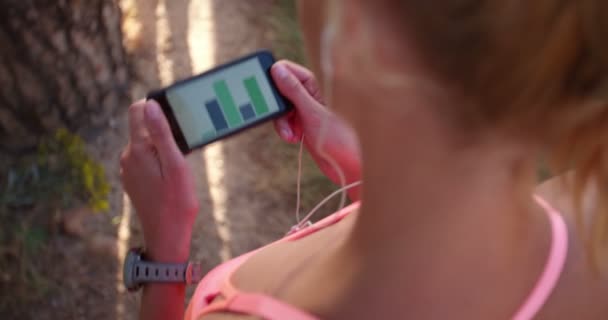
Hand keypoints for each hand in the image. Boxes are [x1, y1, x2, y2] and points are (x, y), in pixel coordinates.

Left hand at [120, 100, 198, 261]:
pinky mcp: (133, 180)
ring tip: (181, 165)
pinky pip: (145, 159)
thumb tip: (150, 105)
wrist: (166, 236)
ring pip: (145, 145)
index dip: (156, 107)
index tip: (175, 116)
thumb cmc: (176, 202)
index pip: (137, 111)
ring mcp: (128, 170)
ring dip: (163, 147)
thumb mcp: (176, 165)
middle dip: (164, 131)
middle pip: (144, 128)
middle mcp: (128, 157)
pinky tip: (172, 176)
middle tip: (185, 147)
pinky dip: (159, 160)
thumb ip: (162, 134)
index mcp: (137, 149)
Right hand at [271, 60, 360, 198]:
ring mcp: (306, 110)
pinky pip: (286, 122)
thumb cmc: (340, 138)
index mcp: (314, 84)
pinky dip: (286, 130)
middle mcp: (309, 94)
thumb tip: (277, 70)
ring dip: (281, 122)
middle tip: (283, 120)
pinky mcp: (304, 124)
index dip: (275, 80)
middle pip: (280, 90)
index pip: (286, 70)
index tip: (271, 97)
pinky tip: (294, 138)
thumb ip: (294, 91)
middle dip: (277, 106)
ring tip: (291, 135)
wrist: (348, 165)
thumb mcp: (312, 113)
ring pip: (281, 108)